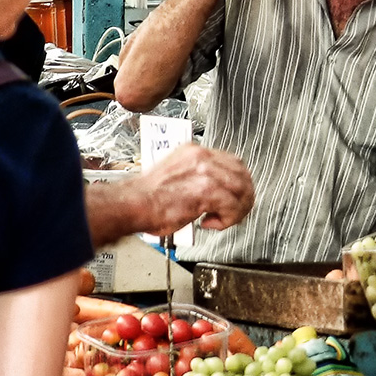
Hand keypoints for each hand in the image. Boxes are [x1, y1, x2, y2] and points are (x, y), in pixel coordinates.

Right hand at [127, 143, 254, 236]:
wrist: (132, 205)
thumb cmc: (147, 198)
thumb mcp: (176, 177)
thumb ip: (196, 179)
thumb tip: (215, 195)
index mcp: (194, 152)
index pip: (231, 162)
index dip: (237, 182)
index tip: (233, 196)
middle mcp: (202, 158)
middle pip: (242, 173)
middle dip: (242, 196)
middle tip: (233, 212)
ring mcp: (206, 172)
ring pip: (242, 189)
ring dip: (237, 209)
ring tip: (222, 220)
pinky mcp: (207, 190)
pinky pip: (233, 205)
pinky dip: (227, 219)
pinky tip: (209, 223)